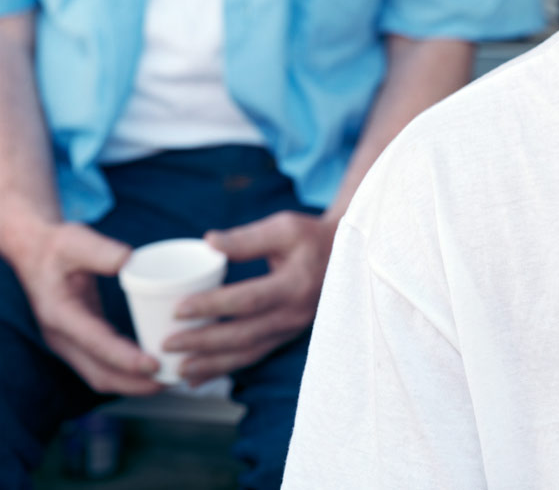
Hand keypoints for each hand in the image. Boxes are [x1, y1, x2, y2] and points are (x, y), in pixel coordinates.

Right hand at [8, 220, 160, 394]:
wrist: (34, 252)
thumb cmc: (58, 246)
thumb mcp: (76, 241)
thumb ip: (101, 251)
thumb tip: (129, 260)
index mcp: (61, 314)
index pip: (96, 344)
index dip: (125, 358)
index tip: (155, 364)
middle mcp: (63, 336)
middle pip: (99, 373)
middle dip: (134, 383)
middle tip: (172, 380)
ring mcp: (70, 342)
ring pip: (100, 374)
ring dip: (132, 383)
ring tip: (169, 380)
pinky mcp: (80, 339)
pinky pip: (103, 365)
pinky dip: (127, 372)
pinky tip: (154, 368)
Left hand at [167, 212, 334, 384]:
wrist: (347, 255)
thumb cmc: (310, 237)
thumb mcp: (285, 227)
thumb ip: (247, 238)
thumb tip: (208, 242)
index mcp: (296, 283)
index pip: (248, 300)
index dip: (212, 305)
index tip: (178, 308)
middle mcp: (295, 313)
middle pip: (244, 335)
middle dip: (203, 344)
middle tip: (166, 345)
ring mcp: (292, 329)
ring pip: (248, 354)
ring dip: (211, 365)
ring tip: (177, 371)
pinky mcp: (287, 336)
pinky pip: (253, 356)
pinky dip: (224, 369)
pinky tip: (198, 377)